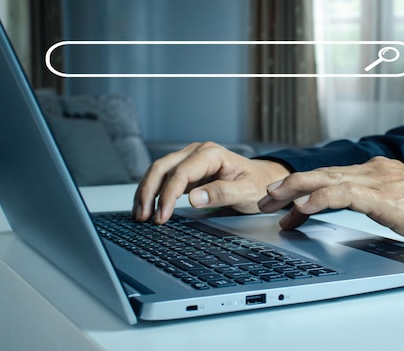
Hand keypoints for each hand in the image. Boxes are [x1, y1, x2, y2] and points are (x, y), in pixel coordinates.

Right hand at [133, 142, 289, 223]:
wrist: (263, 180)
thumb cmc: (258, 184)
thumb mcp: (246, 192)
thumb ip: (222, 194)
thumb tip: (194, 199)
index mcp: (212, 154)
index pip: (181, 172)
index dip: (168, 195)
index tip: (162, 216)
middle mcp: (197, 152)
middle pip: (162, 167)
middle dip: (149, 192)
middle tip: (143, 217)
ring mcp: (190, 160)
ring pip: (158, 171)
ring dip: (146, 192)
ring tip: (140, 214)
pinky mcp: (187, 170)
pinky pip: (164, 178)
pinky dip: (152, 192)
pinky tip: (146, 206)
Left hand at [258, 156, 403, 246]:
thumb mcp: (400, 200)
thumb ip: (375, 198)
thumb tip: (352, 204)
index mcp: (376, 171)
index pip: (329, 176)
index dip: (301, 186)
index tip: (281, 199)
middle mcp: (373, 170)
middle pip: (320, 174)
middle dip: (287, 186)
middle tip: (264, 197)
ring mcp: (379, 181)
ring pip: (325, 180)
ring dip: (294, 191)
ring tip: (271, 202)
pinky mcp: (386, 197)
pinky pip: (344, 194)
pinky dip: (319, 199)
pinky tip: (303, 208)